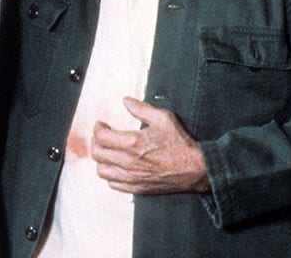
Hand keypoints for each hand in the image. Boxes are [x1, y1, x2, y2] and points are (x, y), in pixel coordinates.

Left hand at [91, 97, 209, 194]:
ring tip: (107, 152)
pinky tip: (116, 167)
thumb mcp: (163, 118)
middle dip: (96, 142)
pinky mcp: (136, 188)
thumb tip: (126, 101)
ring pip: (102, 171)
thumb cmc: (179, 143)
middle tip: (101, 136)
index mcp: (132, 143)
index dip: (98, 129)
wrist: (194, 169)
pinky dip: (110, 175)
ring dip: (101, 160)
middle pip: (98, 154)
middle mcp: (128, 162)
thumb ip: (141, 108)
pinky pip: (113, 184)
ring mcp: (131, 177)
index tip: (101, 125)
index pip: (102, 137)